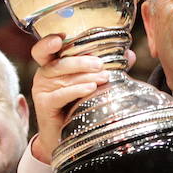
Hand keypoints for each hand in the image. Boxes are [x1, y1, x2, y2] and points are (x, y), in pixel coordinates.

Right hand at [26, 35, 112, 163]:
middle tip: (100, 64)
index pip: (44, 49)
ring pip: (62, 77)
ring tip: (104, 77)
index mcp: (52, 65)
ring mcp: (41, 90)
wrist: (64, 137)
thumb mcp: (90, 83)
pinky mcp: (44, 104)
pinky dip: (76, 90)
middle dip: (80, 61)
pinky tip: (90, 88)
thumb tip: (130, 54)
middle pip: (58, 62)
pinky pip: (60, 94)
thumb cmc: (76, 106)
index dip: (48, 41)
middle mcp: (43, 75)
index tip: (61, 36)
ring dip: (85, 76)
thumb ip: (106, 68)